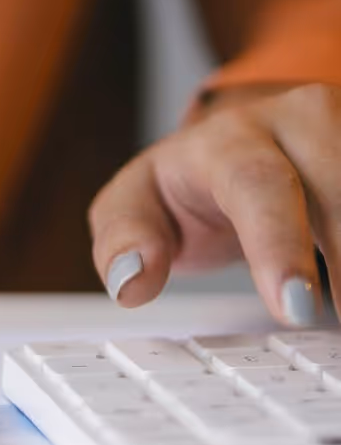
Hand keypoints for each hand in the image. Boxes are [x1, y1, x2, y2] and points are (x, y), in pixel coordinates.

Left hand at [89, 83, 340, 325]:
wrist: (236, 144)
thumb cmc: (184, 187)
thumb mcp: (133, 208)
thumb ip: (124, 242)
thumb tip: (132, 282)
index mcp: (227, 139)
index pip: (259, 187)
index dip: (280, 247)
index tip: (296, 308)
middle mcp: (299, 118)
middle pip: (340, 188)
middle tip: (340, 326)